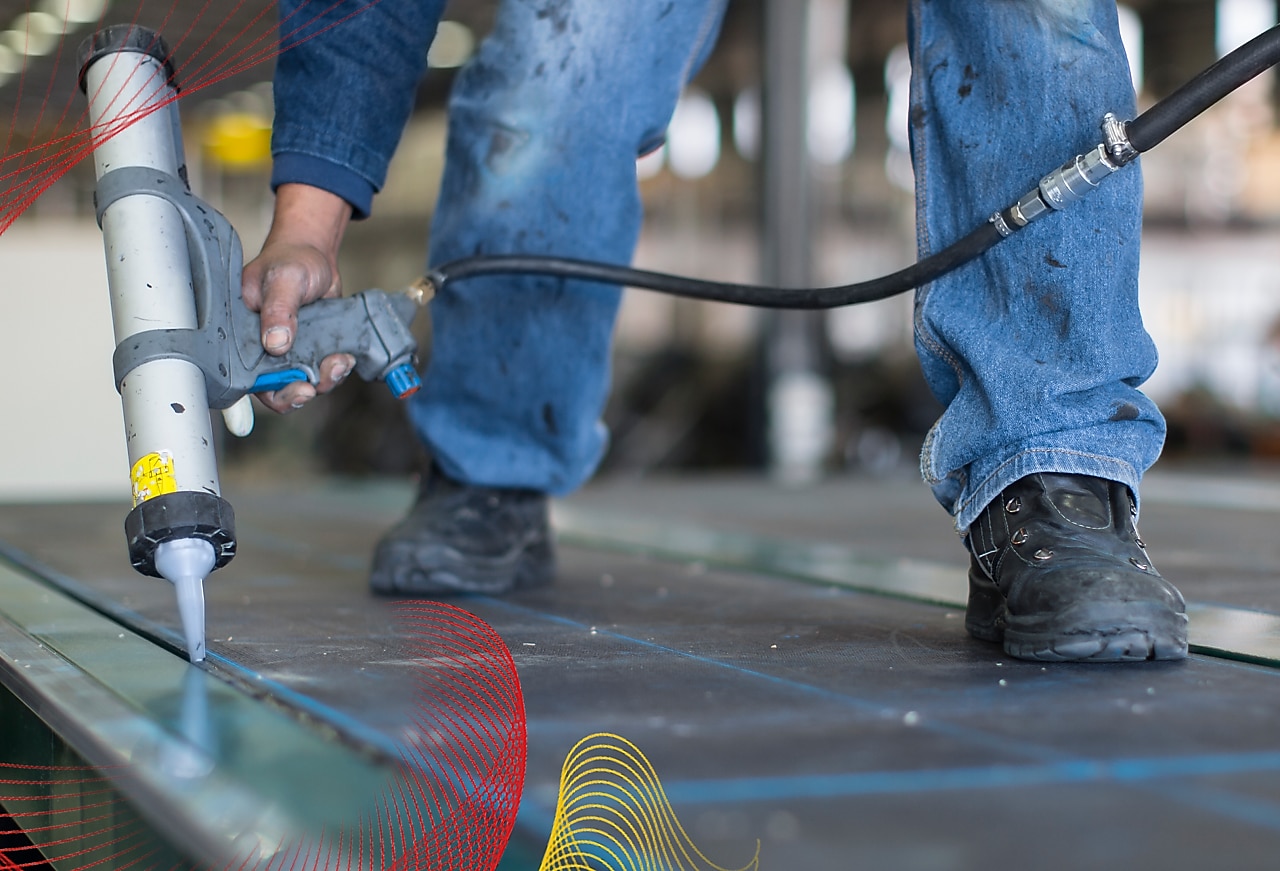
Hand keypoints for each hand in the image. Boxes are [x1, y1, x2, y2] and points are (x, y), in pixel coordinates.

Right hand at [241, 184, 356, 413]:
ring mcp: (290, 352)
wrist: (315, 255)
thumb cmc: (290, 260)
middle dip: (300, 393)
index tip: (296, 391)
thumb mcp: (283, 280)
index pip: (249, 377)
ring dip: (325, 379)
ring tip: (339, 362)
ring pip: (305, 382)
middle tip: (315, 387)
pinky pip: (323, 370)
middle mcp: (264, 349)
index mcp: (243, 336)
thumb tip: (275, 343)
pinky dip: (336, 368)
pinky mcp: (312, 350)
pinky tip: (345, 356)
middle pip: (277, 389)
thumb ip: (278, 310)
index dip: (271, 392)